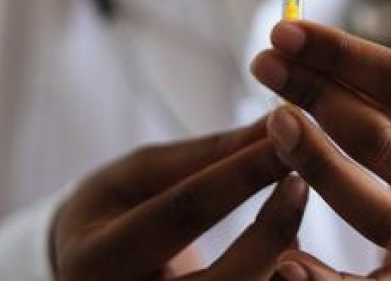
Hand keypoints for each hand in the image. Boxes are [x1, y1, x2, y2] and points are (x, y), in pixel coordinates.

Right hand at [51, 120, 307, 279]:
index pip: (182, 212)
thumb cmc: (113, 213)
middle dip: (271, 230)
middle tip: (303, 182)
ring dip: (284, 266)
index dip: (241, 174)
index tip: (286, 138)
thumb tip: (272, 124)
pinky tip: (293, 257)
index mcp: (96, 260)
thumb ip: (204, 154)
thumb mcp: (139, 175)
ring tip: (298, 217)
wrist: (87, 277)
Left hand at [251, 22, 390, 279]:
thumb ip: (382, 80)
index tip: (286, 32)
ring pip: (378, 214)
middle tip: (268, 68)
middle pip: (387, 144)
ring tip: (274, 124)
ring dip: (317, 164)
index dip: (341, 55)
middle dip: (317, 97)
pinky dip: (327, 280)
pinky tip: (285, 258)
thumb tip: (296, 46)